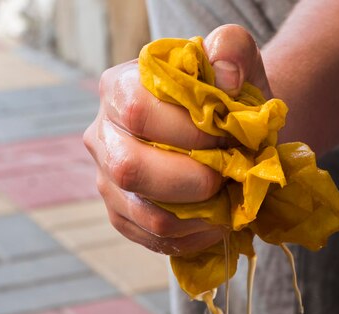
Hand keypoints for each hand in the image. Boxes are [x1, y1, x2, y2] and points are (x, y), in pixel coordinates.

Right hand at [83, 25, 270, 255]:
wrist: (220, 133)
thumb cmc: (224, 98)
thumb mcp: (235, 62)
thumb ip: (231, 49)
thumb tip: (224, 74)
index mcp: (120, 89)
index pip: (139, 113)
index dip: (188, 132)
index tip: (225, 137)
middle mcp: (104, 137)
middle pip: (131, 169)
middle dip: (192, 181)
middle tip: (226, 176)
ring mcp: (108, 181)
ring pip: (148, 215)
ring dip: (200, 215)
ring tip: (228, 201)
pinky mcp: (122, 217)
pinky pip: (156, 239)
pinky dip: (195, 236)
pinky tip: (216, 221)